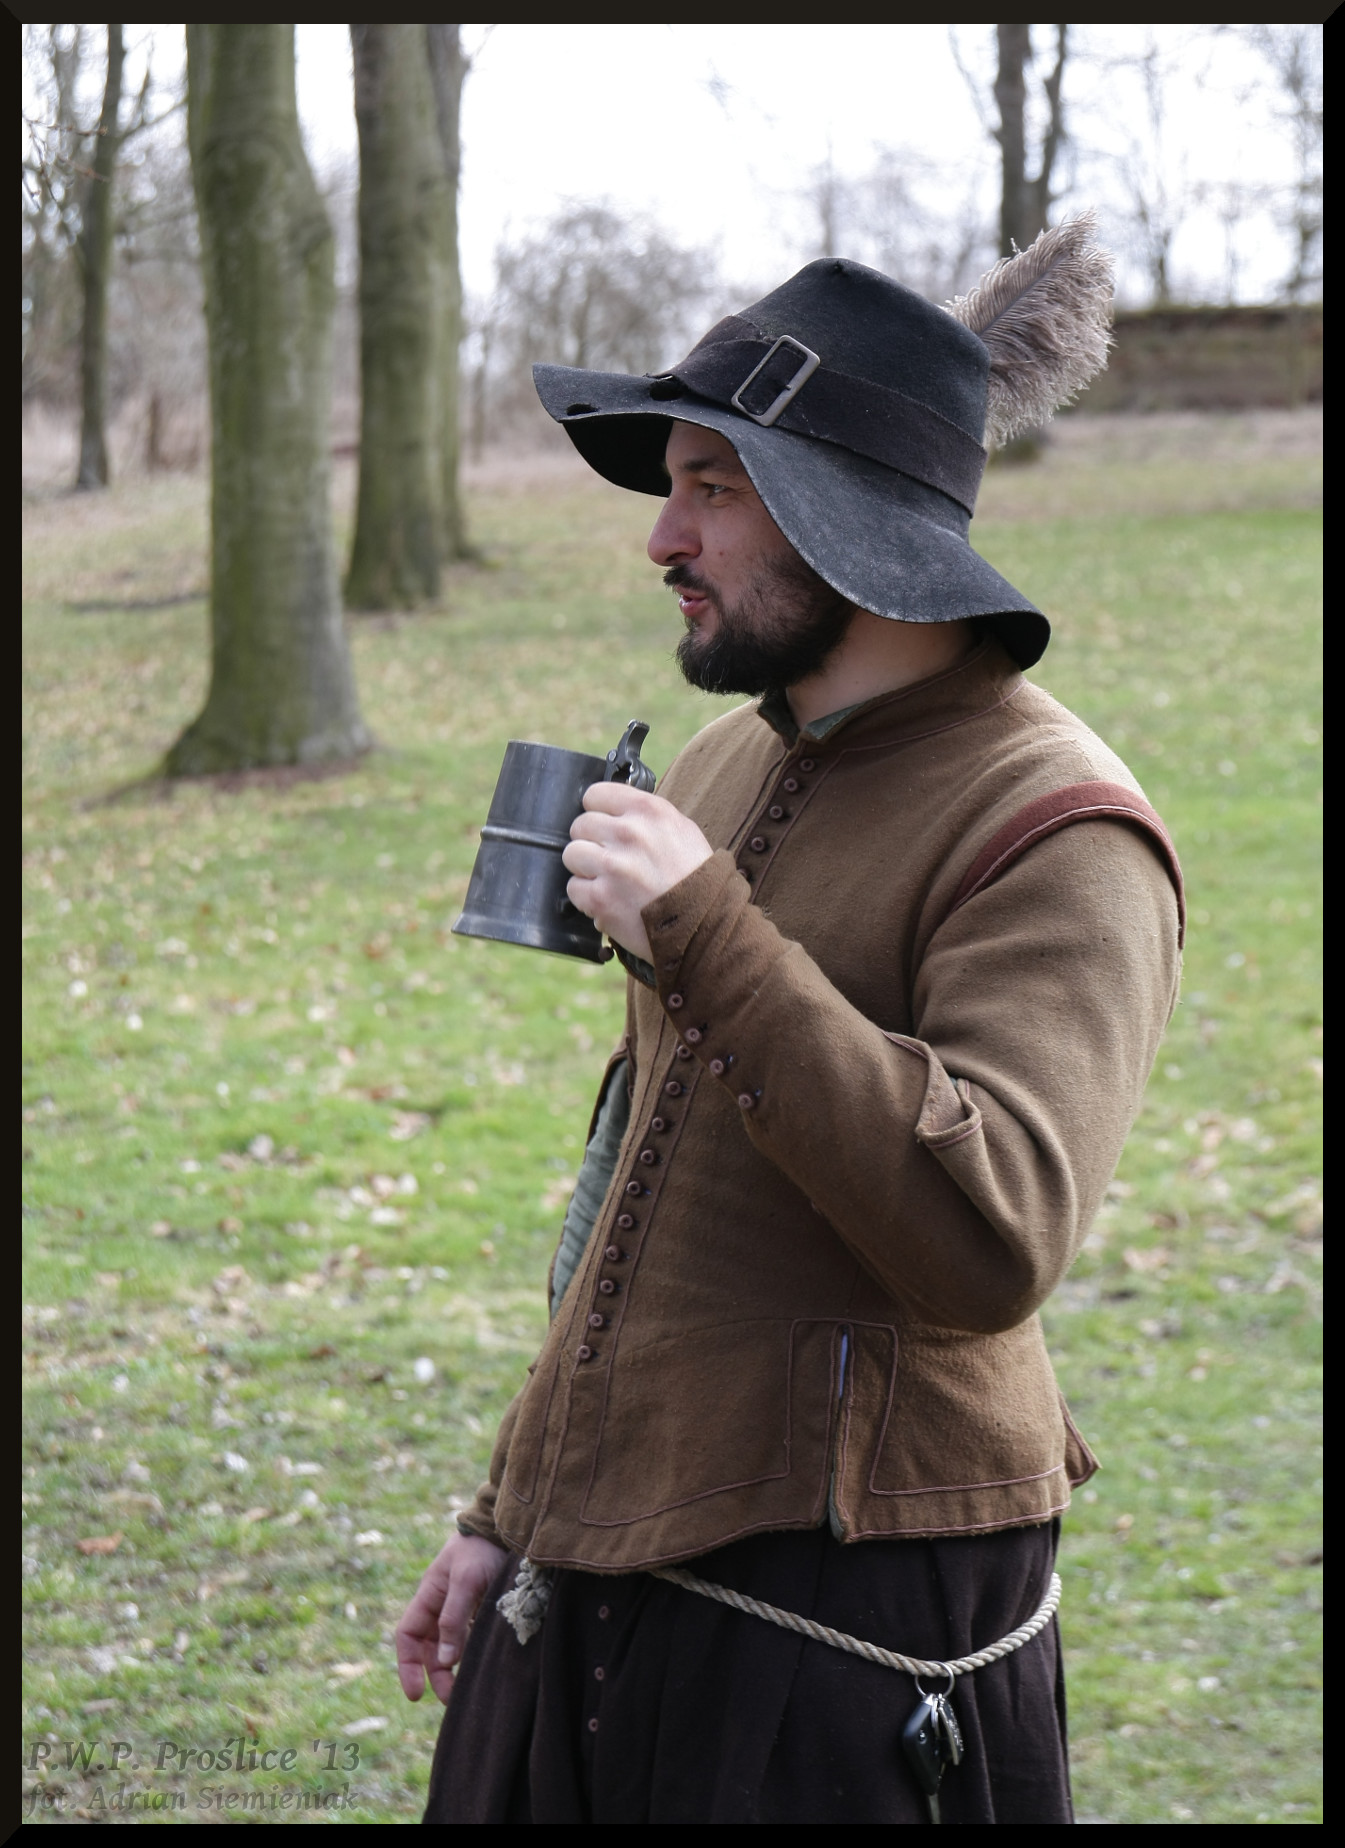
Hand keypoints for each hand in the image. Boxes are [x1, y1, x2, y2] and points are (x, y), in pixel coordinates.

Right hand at [395, 1531, 507, 1704]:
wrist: (506, 1528)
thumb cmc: (481, 1550)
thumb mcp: (465, 1582)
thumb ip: (454, 1619)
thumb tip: (446, 1661)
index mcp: (428, 1596)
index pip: (408, 1637)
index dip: (408, 1666)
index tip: (416, 1694)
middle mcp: (441, 1605)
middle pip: (430, 1649)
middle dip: (437, 1675)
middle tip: (452, 1699)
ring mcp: (462, 1608)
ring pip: (452, 1647)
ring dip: (456, 1669)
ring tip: (469, 1689)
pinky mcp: (482, 1610)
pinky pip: (472, 1638)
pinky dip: (474, 1654)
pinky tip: (486, 1666)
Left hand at [562, 782, 713, 962]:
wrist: (707, 923)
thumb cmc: (696, 878)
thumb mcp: (681, 830)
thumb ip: (645, 817)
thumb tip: (613, 812)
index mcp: (648, 810)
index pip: (595, 795)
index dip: (597, 812)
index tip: (604, 826)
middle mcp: (628, 833)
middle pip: (580, 825)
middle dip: (592, 842)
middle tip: (610, 860)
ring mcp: (612, 866)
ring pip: (572, 854)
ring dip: (585, 868)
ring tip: (608, 881)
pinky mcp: (601, 898)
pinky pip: (574, 888)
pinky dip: (587, 897)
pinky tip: (608, 900)